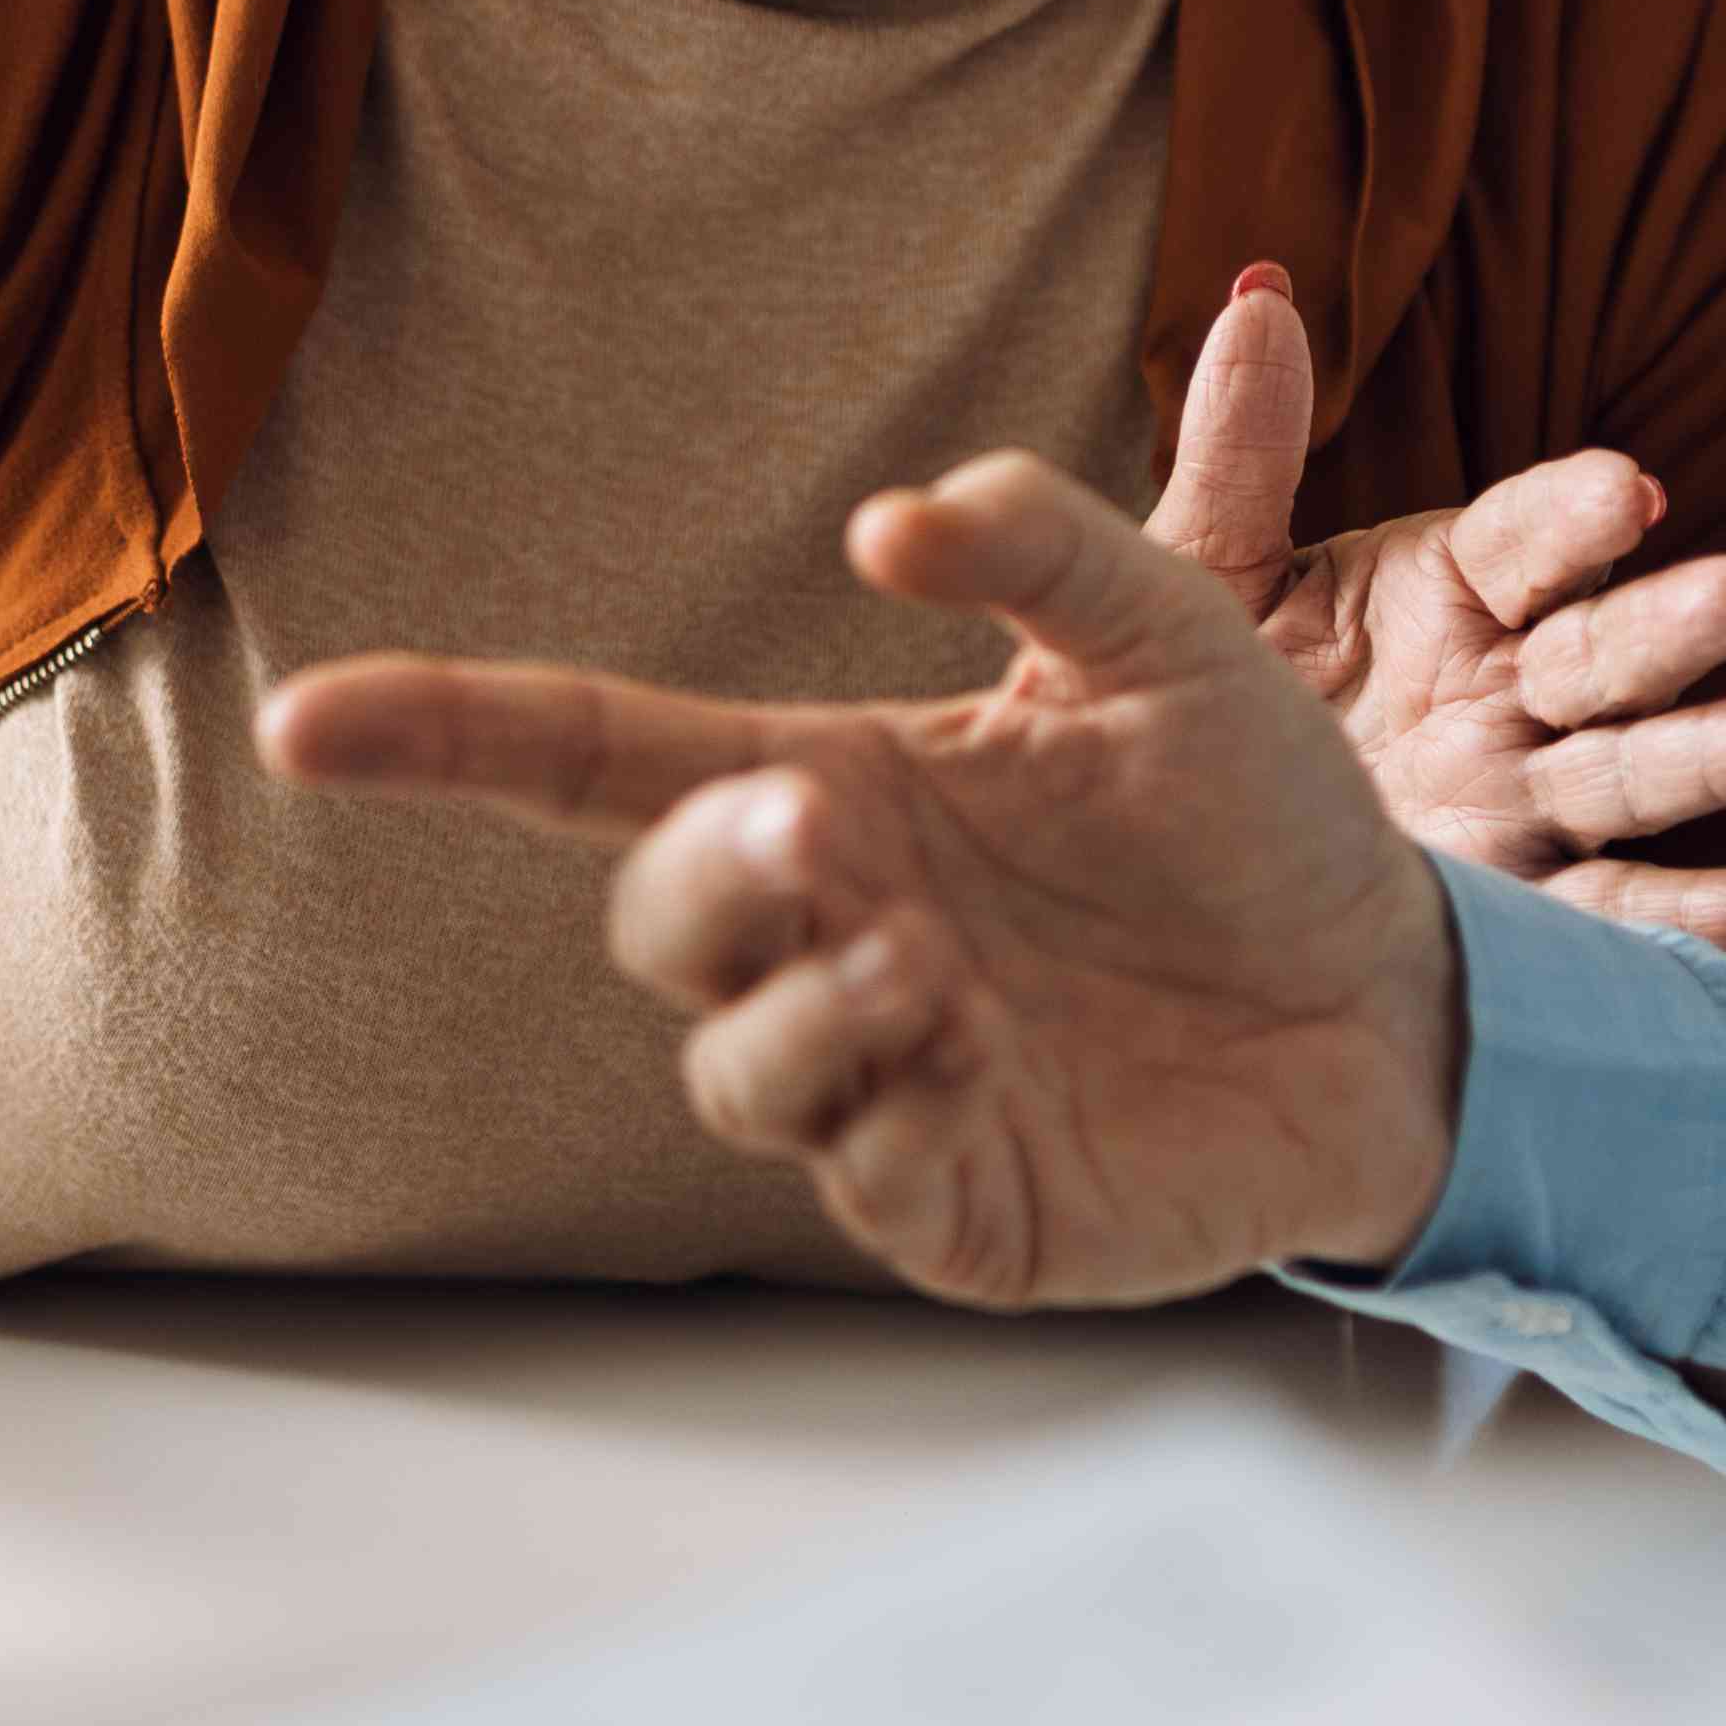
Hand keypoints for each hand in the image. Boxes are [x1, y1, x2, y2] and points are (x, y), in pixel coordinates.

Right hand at [259, 450, 1466, 1303]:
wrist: (1417, 997)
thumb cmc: (1267, 816)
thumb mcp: (1180, 630)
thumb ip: (1048, 538)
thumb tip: (886, 518)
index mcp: (845, 787)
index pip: (593, 758)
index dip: (445, 735)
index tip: (308, 718)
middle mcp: (837, 933)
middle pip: (653, 917)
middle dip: (704, 875)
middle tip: (813, 827)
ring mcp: (887, 1080)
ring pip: (729, 1069)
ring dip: (792, 1008)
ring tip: (922, 962)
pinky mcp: (963, 1206)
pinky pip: (860, 1182)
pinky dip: (886, 1114)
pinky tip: (974, 1051)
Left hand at [1145, 262, 1725, 957]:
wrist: (1176, 854)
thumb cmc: (1202, 692)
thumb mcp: (1205, 573)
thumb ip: (1240, 450)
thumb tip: (1258, 294)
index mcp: (1446, 587)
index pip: (1525, 540)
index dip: (1576, 515)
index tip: (1627, 493)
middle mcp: (1508, 685)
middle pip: (1604, 650)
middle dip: (1676, 623)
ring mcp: (1528, 794)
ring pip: (1641, 767)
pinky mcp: (1528, 901)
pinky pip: (1624, 910)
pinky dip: (1710, 915)